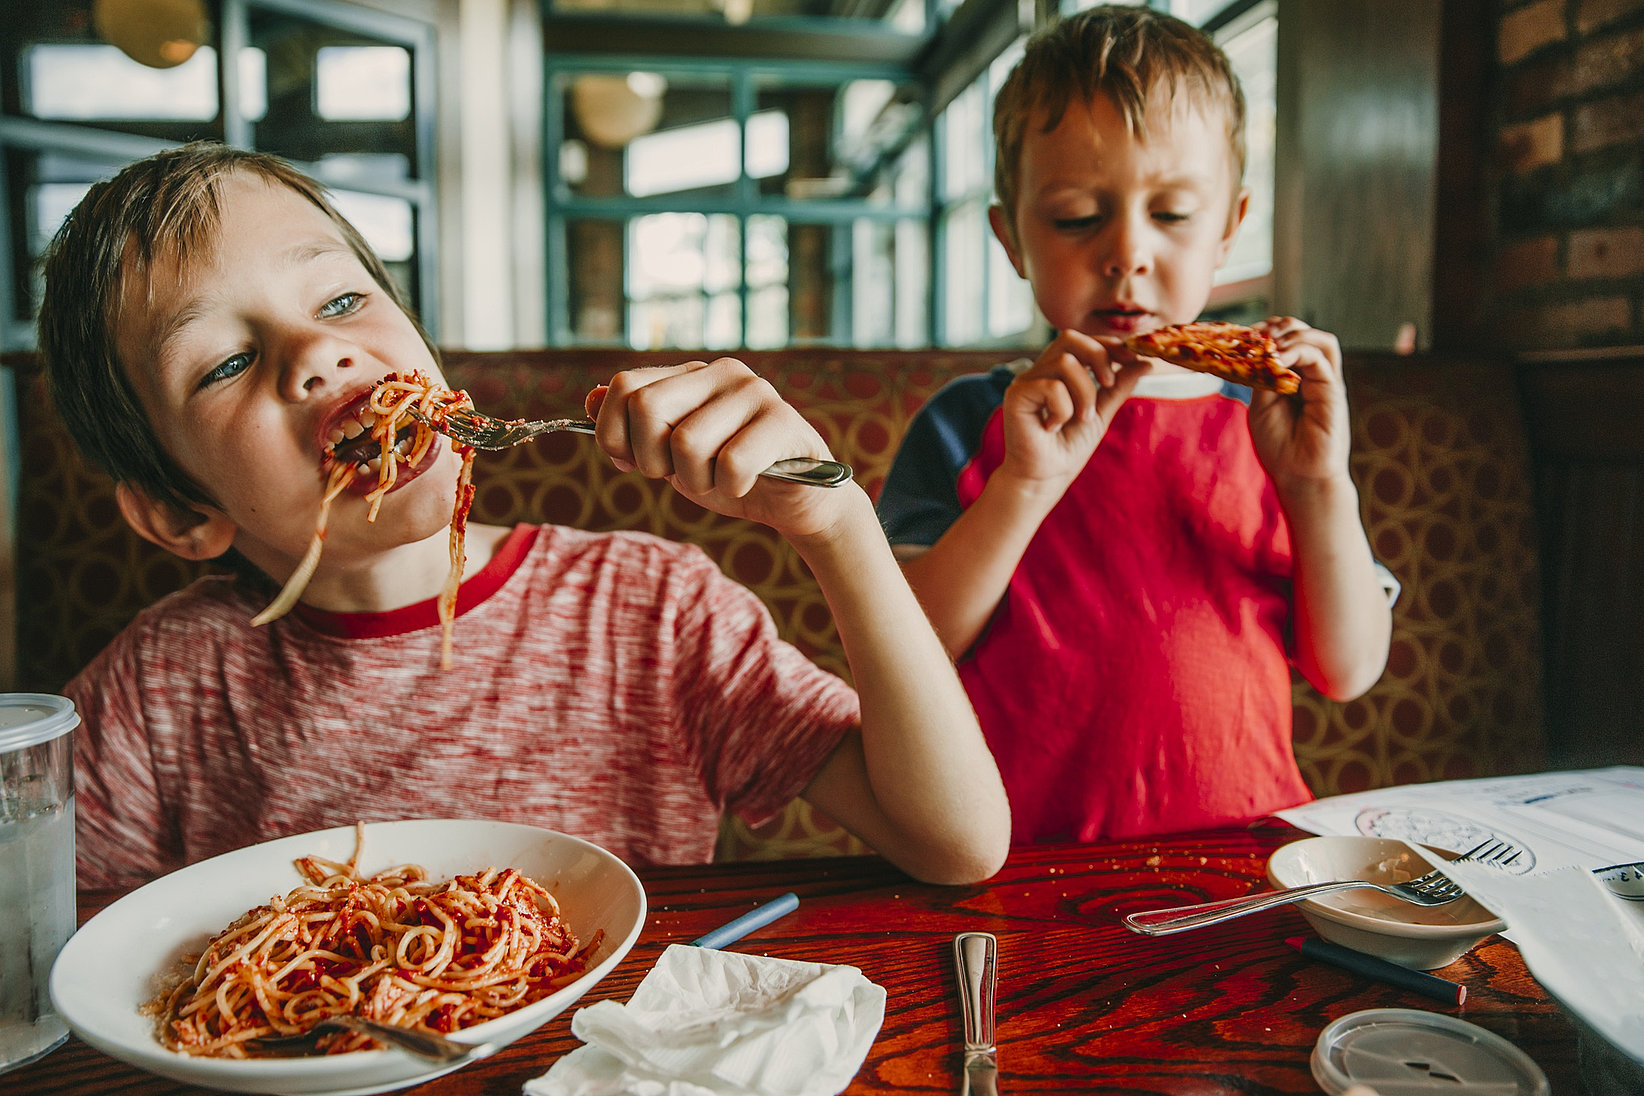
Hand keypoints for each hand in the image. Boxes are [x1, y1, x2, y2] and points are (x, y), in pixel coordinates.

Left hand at [586, 357, 851, 537]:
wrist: (797, 502)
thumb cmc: (730, 477)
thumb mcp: (671, 457)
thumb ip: (633, 429)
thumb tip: (589, 398)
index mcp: (689, 375)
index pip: (624, 387)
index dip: (614, 435)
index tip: (636, 464)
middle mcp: (720, 372)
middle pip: (646, 407)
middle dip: (651, 460)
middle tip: (678, 476)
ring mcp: (754, 392)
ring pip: (686, 442)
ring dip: (695, 481)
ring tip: (717, 481)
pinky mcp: (783, 421)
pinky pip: (731, 463)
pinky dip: (730, 488)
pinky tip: (746, 484)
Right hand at [996, 330, 1151, 493]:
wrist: (1046, 477)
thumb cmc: (1068, 448)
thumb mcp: (1102, 413)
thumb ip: (1119, 387)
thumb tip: (1146, 363)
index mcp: (1057, 371)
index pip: (1082, 341)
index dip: (1108, 345)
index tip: (1131, 360)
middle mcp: (1040, 371)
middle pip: (1069, 338)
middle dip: (1098, 357)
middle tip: (1108, 385)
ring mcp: (1026, 381)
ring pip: (1065, 363)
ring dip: (1084, 393)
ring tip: (1081, 419)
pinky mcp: (1016, 395)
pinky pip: (1052, 387)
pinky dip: (1064, 409)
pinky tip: (1054, 427)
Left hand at [1246, 318, 1352, 491]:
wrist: (1300, 476)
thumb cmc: (1280, 446)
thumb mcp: (1261, 405)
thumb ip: (1262, 377)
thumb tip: (1258, 351)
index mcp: (1293, 378)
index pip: (1286, 341)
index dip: (1267, 332)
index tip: (1244, 335)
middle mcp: (1312, 376)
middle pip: (1305, 333)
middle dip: (1280, 326)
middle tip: (1256, 335)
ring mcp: (1325, 382)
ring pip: (1319, 340)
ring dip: (1293, 334)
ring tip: (1269, 344)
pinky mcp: (1333, 390)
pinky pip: (1319, 358)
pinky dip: (1296, 351)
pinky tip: (1276, 359)